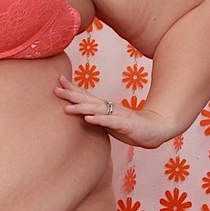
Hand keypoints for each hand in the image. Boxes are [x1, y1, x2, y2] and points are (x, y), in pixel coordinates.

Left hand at [53, 75, 173, 149]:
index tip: (58, 81)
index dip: (72, 89)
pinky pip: (109, 121)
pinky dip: (99, 120)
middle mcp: (108, 107)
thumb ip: (95, 117)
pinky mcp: (124, 124)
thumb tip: (80, 115)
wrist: (154, 129)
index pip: (85, 96)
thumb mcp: (108, 121)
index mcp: (104, 107)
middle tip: (55, 89)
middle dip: (71, 95)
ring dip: (81, 108)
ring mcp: (116, 114)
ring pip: (96, 110)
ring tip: (66, 107)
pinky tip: (88, 119)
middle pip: (87, 100)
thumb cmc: (129, 127)